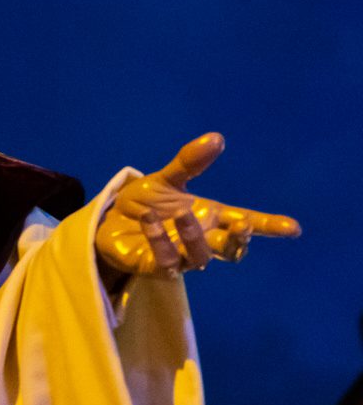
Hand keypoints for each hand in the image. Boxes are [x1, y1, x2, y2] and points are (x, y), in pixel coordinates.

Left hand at [96, 133, 299, 276]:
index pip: (247, 223)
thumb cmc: (146, 203)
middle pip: (230, 249)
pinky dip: (158, 240)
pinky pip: (163, 260)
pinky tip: (148, 219)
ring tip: (183, 213)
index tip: (293, 228)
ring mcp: (180, 257)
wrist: (110, 222)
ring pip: (199, 257)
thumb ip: (189, 162)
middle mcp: (200, 240)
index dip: (269, 226)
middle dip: (238, 239)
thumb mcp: (166, 179)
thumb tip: (216, 137)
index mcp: (211, 217)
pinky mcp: (155, 266)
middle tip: (241, 226)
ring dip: (194, 236)